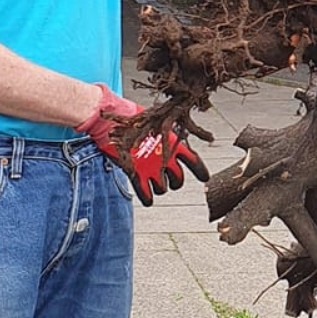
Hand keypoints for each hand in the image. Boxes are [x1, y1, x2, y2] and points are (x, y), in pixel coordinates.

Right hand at [76, 84, 210, 206]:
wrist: (111, 121)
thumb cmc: (132, 118)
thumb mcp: (155, 124)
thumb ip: (165, 136)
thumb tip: (171, 139)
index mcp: (173, 143)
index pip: (194, 160)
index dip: (201, 171)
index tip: (205, 178)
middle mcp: (165, 157)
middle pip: (179, 179)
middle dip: (176, 182)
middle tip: (170, 181)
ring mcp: (151, 168)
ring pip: (163, 188)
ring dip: (160, 188)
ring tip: (154, 183)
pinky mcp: (136, 174)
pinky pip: (146, 194)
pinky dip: (148, 198)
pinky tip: (148, 198)